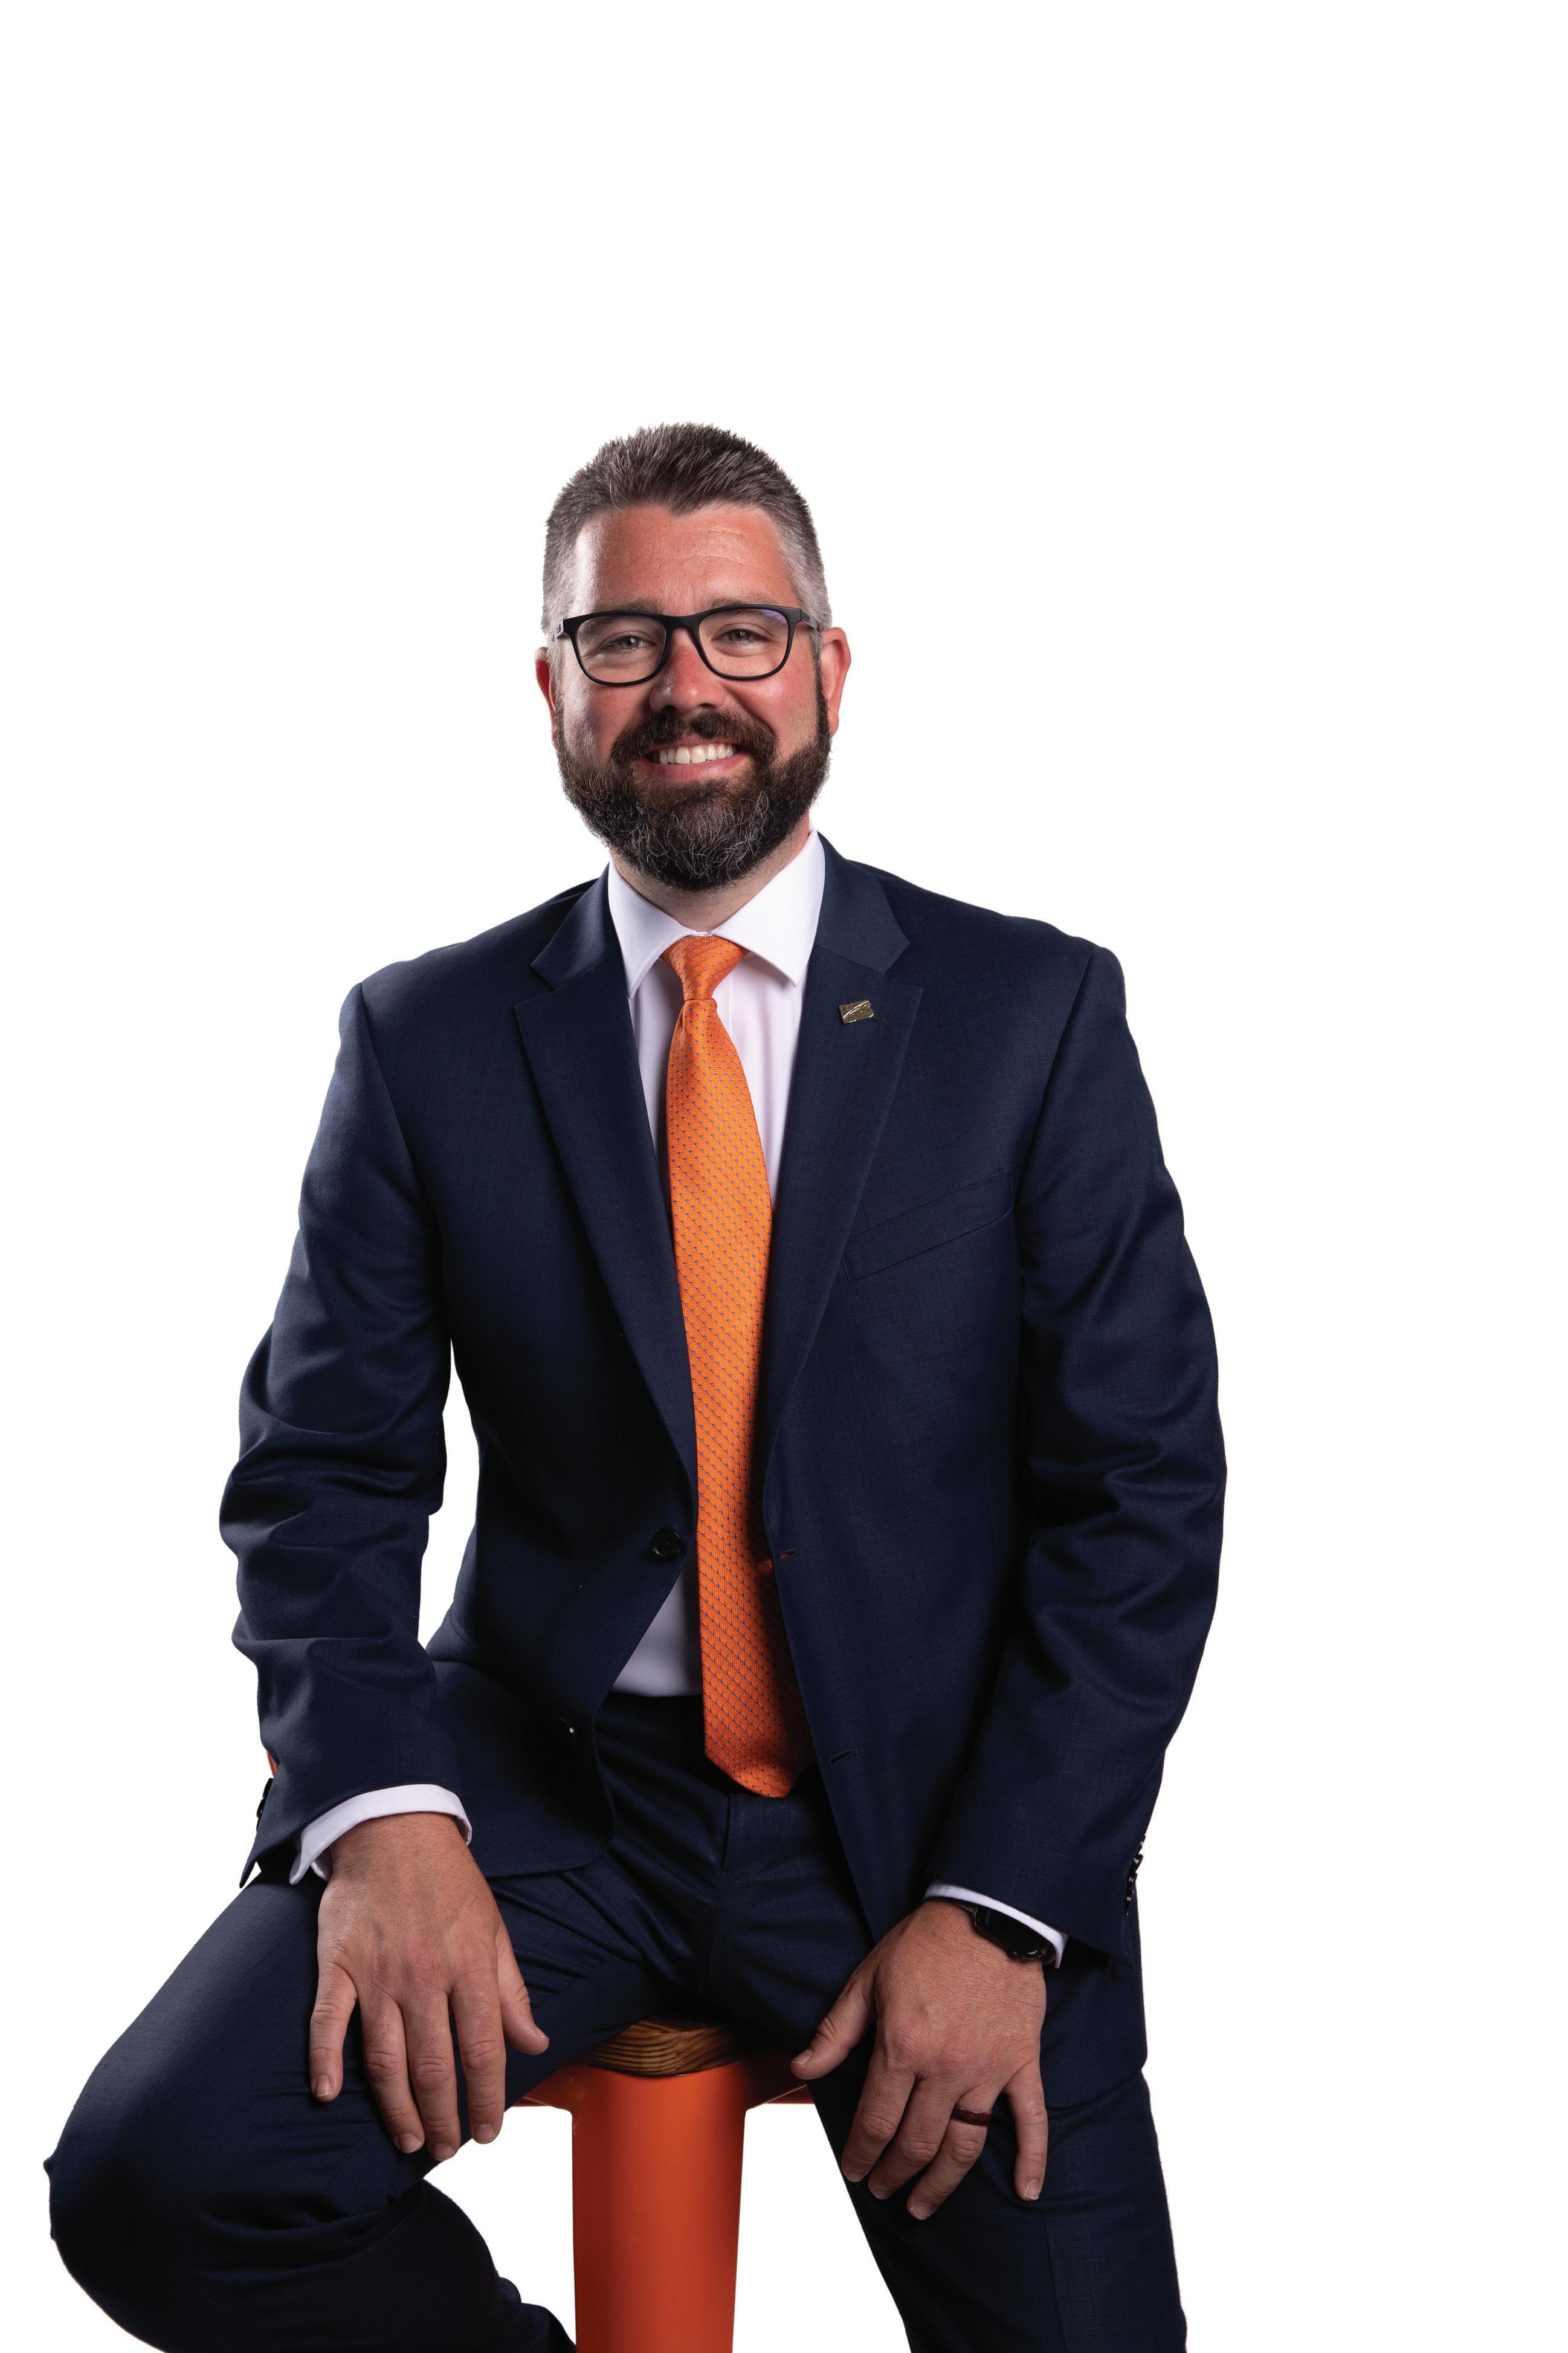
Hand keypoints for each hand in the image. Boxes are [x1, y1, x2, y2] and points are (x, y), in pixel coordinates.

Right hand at [308, 1812, 548, 2161]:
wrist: (393, 1827)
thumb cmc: (450, 1882)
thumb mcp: (494, 1928)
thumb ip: (512, 1992)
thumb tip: (535, 2044)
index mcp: (470, 1966)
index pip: (483, 2051)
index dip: (487, 2099)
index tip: (488, 2132)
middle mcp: (425, 1974)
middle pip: (434, 2064)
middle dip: (443, 2116)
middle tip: (445, 2149)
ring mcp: (377, 1971)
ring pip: (385, 2056)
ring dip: (396, 2106)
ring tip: (408, 2138)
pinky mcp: (338, 1963)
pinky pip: (327, 2020)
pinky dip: (324, 2058)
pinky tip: (326, 2092)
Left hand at [790, 1898, 1047, 2218]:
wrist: (988, 1912)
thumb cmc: (924, 1943)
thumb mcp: (868, 1980)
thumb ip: (835, 2031)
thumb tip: (801, 2067)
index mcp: (902, 2046)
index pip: (876, 2121)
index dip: (861, 2153)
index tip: (854, 2170)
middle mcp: (944, 2067)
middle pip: (916, 2143)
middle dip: (894, 2174)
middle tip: (883, 2190)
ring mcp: (987, 2069)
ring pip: (964, 2145)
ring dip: (942, 2184)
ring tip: (924, 2205)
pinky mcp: (1021, 2063)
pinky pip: (1032, 2120)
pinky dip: (1032, 2161)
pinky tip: (1026, 2193)